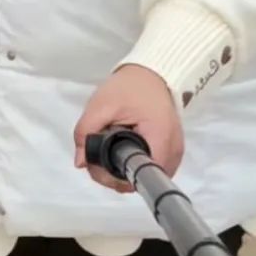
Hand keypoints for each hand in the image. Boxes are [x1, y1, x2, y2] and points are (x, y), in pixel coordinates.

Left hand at [74, 65, 183, 194]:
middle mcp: (173, 150)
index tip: (99, 165)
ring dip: (124, 171)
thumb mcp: (101, 105)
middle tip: (97, 157)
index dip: (114, 177)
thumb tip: (81, 161)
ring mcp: (175, 152)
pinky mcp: (171, 150)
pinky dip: (134, 164)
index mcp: (159, 138)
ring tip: (109, 151)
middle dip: (115, 175)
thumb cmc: (130, 87)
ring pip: (145, 177)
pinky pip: (151, 168)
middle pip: (141, 180)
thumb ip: (86, 131)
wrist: (150, 75)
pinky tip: (122, 151)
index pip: (138, 177)